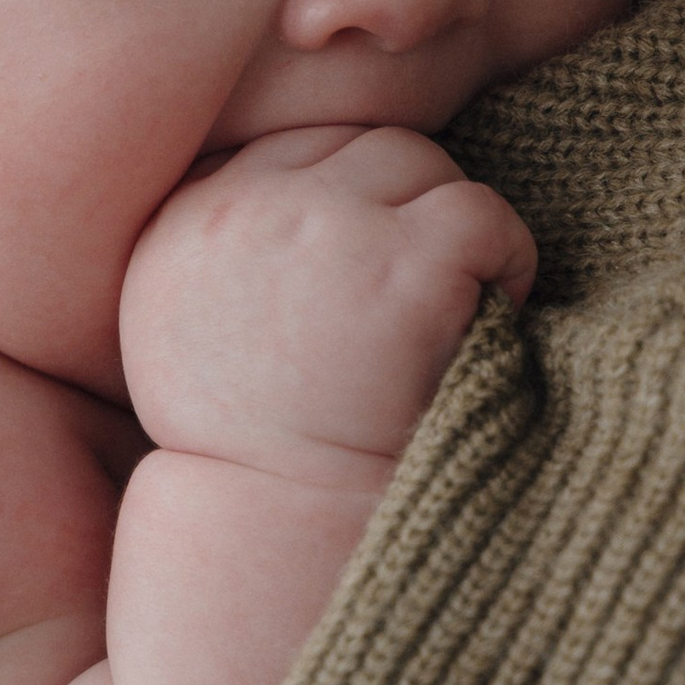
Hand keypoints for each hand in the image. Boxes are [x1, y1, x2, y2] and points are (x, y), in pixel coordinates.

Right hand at [120, 126, 533, 483]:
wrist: (284, 537)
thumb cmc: (259, 453)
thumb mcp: (196, 333)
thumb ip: (234, 246)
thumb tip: (334, 180)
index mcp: (177, 225)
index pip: (297, 147)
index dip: (356, 205)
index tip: (369, 283)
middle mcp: (235, 211)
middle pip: (364, 147)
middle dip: (409, 212)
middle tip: (419, 303)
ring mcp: (318, 228)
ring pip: (423, 163)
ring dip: (454, 232)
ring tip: (446, 316)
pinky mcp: (398, 263)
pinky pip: (482, 212)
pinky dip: (507, 260)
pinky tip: (488, 323)